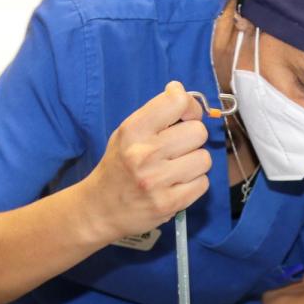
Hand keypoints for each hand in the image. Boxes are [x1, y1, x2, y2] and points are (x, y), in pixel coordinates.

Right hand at [81, 80, 210, 240]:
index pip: (177, 102)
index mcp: (133, 131)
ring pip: (204, 159)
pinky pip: (202, 184)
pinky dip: (194, 184)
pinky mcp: (168, 204)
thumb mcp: (126, 133)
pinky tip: (176, 185)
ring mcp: (156, 181)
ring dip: (194, 163)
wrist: (98, 209)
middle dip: (192, 139)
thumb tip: (184, 94)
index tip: (184, 116)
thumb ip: (156, 114)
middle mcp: (144, 154)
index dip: (189, 106)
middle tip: (178, 149)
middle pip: (198, 132)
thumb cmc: (118, 167)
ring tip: (176, 169)